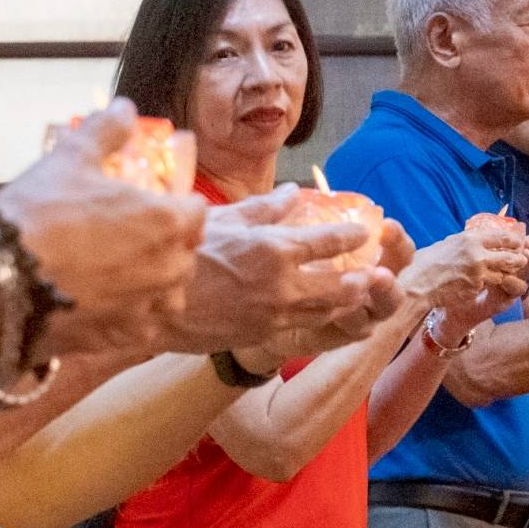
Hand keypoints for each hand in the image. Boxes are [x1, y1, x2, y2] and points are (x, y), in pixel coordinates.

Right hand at [0, 102, 205, 354]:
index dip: (172, 204)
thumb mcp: (67, 160)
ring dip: (150, 283)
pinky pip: (140, 325)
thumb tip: (124, 107)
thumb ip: (104, 132)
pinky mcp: (123, 340)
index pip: (196, 211)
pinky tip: (97, 303)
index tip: (145, 204)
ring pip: (167, 293)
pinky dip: (126, 314)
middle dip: (163, 244)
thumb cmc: (35, 217)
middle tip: (124, 237)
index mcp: (166, 221)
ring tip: (114, 274)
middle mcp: (169, 267)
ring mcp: (148, 308)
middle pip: (184, 253)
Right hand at [162, 186, 393, 355]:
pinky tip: (319, 311)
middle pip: (342, 285)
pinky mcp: (260, 334)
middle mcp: (282, 284)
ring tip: (357, 293)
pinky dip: (317, 317)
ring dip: (346, 301)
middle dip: (363, 278)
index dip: (352, 235)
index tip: (364, 231)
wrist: (153, 305)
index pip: (329, 240)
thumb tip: (290, 192)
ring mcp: (273, 314)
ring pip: (327, 311)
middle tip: (375, 272)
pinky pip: (301, 326)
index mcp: (273, 248)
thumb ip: (261, 207)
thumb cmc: (180, 255)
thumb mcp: (218, 219)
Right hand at [400, 221, 528, 311]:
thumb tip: (473, 241)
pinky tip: (478, 285)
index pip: (502, 236)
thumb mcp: (445, 244)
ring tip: (500, 274)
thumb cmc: (424, 264)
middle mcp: (477, 254)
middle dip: (517, 260)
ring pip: (503, 273)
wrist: (416, 285)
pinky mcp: (476, 287)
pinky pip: (488, 285)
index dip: (514, 240)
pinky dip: (486, 285)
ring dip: (503, 274)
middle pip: (510, 257)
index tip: (518, 243)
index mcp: (469, 239)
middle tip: (519, 261)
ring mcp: (478, 272)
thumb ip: (463, 243)